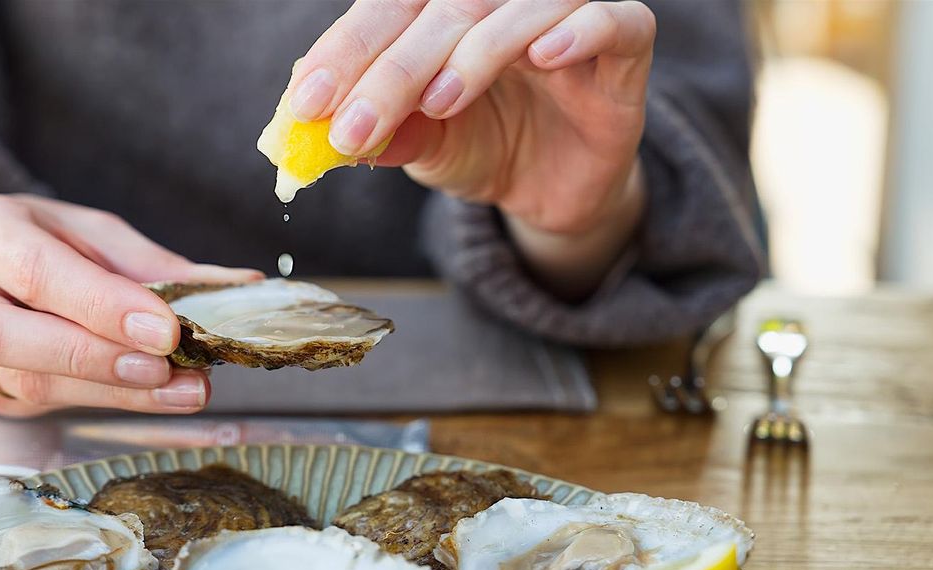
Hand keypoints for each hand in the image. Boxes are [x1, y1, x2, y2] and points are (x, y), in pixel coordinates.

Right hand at [0, 193, 262, 416]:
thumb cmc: (30, 240)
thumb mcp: (87, 230)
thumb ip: (152, 263)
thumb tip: (240, 286)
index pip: (38, 274)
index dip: (103, 306)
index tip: (167, 329)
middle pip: (12, 339)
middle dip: (99, 359)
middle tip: (172, 369)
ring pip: (28, 384)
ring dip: (115, 394)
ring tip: (185, 390)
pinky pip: (41, 404)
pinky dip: (104, 401)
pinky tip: (153, 396)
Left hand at [288, 0, 653, 287]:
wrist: (557, 187)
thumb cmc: (488, 147)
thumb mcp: (426, 147)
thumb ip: (384, 131)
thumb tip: (316, 128)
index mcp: (441, 11)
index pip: (386, 11)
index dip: (344, 53)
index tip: (307, 104)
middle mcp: (498, 0)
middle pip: (442, 9)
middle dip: (392, 71)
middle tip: (354, 127)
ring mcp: (564, 15)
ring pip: (518, 8)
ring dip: (473, 53)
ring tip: (439, 103)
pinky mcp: (625, 44)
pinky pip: (612, 19)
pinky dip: (578, 32)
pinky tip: (543, 59)